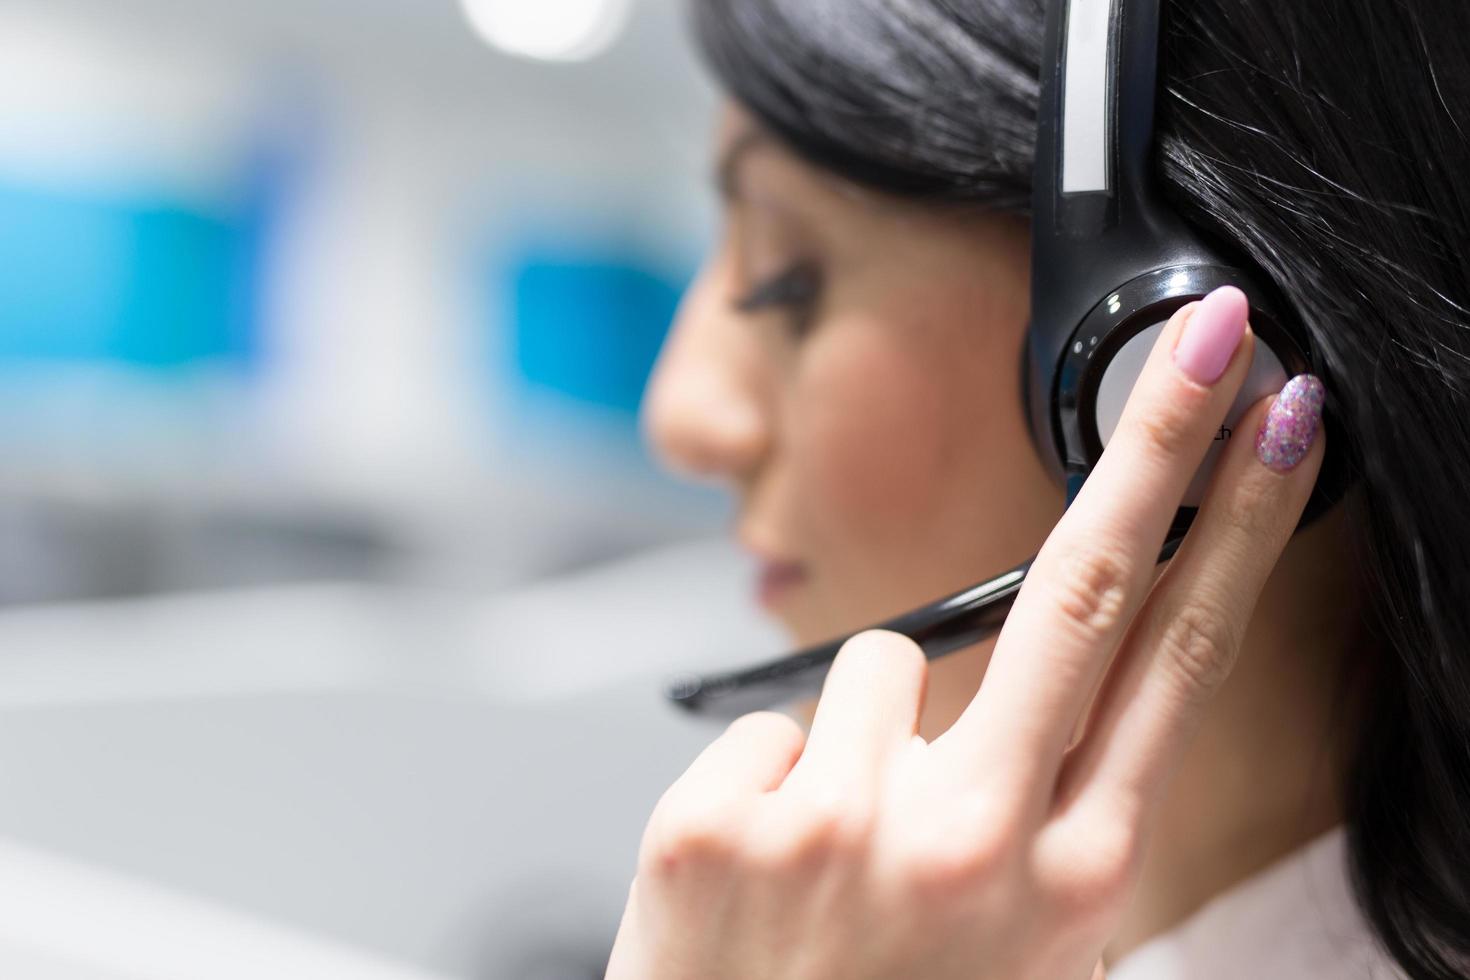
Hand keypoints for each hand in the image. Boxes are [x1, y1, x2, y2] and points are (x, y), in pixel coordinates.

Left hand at [605, 287, 1325, 979]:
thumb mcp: (1026, 949)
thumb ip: (1045, 813)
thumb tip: (1039, 687)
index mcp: (1073, 879)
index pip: (1179, 658)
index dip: (1238, 526)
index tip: (1276, 424)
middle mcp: (973, 843)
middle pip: (1089, 590)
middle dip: (1160, 448)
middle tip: (1208, 340)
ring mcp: (841, 828)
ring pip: (875, 664)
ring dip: (864, 734)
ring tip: (846, 852)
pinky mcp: (721, 826)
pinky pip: (766, 729)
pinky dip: (766, 782)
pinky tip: (768, 875)